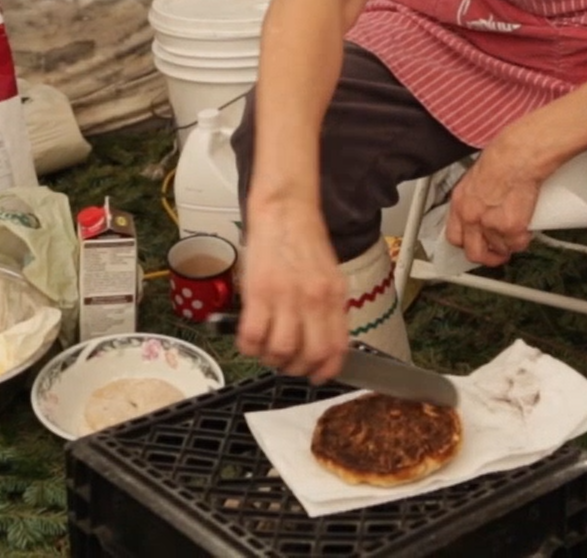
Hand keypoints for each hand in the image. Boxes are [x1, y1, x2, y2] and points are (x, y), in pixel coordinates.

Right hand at [237, 190, 347, 381]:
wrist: (284, 210)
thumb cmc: (303, 239)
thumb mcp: (329, 274)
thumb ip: (328, 306)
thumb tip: (323, 338)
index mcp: (334, 296)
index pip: (338, 347)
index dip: (327, 370)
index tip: (317, 376)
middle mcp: (314, 300)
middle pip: (311, 355)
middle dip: (296, 369)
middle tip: (286, 364)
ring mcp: (287, 297)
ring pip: (281, 351)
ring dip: (271, 359)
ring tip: (266, 350)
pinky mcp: (259, 292)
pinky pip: (253, 336)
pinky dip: (249, 346)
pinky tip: (249, 339)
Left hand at [445, 140, 545, 266]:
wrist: (520, 154)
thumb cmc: (504, 156)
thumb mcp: (477, 177)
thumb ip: (476, 197)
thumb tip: (484, 207)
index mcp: (460, 202)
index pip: (454, 236)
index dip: (467, 244)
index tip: (476, 244)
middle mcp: (471, 216)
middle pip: (474, 252)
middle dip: (488, 257)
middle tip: (498, 253)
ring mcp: (490, 224)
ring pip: (501, 249)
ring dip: (510, 243)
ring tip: (517, 231)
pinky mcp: (511, 227)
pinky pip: (518, 243)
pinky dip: (524, 239)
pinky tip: (527, 227)